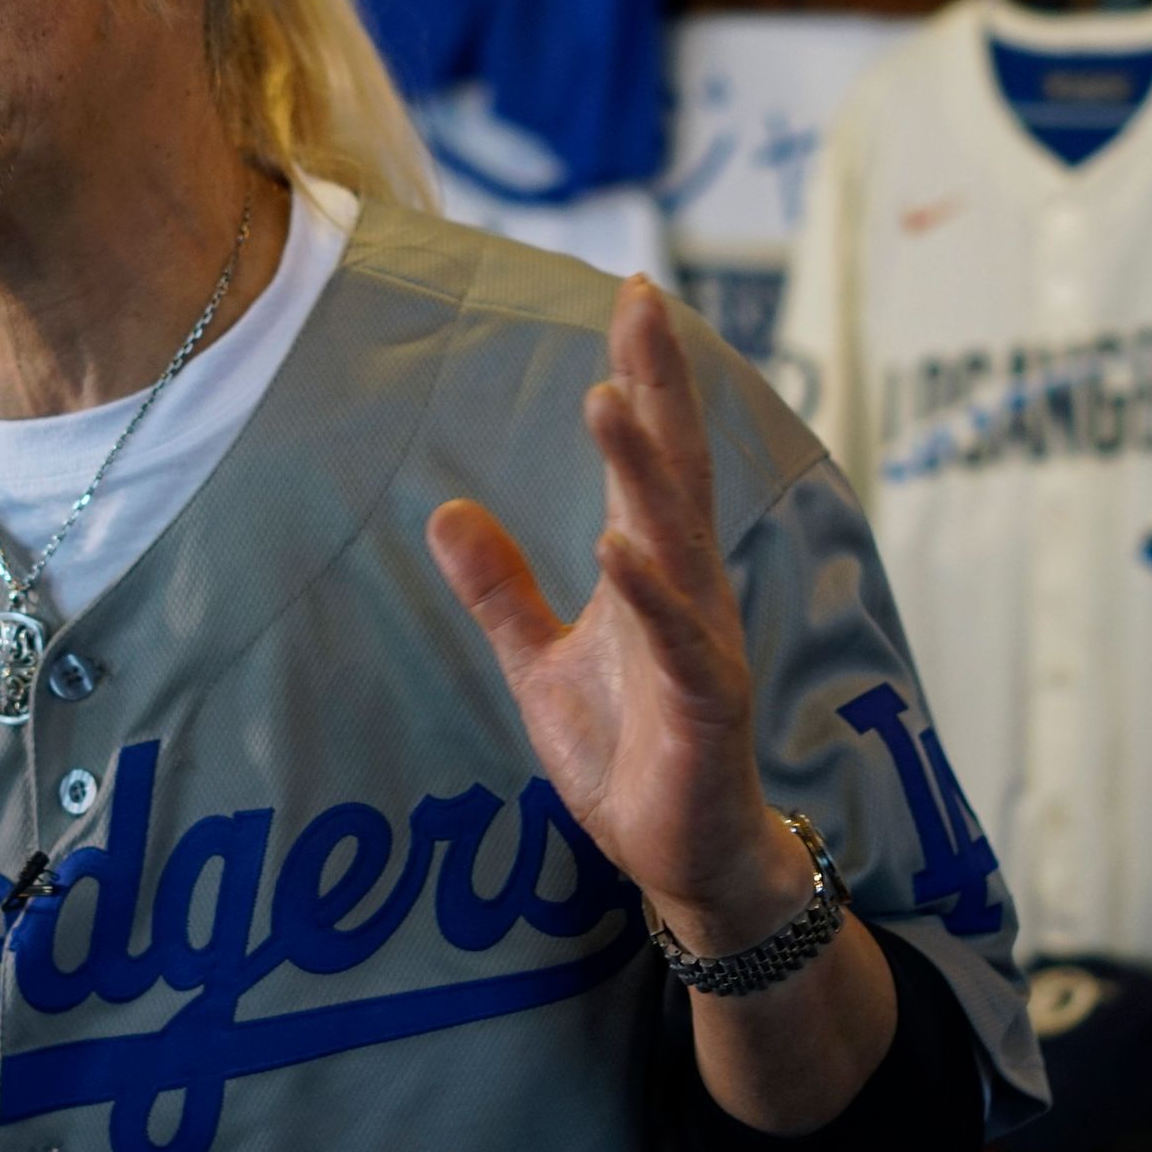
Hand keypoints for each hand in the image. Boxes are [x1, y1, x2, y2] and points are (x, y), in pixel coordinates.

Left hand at [428, 275, 809, 952]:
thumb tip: (446, 508)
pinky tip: (619, 546)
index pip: (650, 457)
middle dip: (660, 386)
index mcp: (654, 571)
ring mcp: (703, 645)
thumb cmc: (630, 755)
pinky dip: (651, 593)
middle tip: (642, 302)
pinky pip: (681, 642)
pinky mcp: (706, 707)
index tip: (633, 294)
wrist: (684, 857)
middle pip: (676, 471)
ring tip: (610, 397)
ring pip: (678, 540)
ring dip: (645, 469)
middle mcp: (689, 591)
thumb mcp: (542, 665)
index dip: (644, 377)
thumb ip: (502, 590)